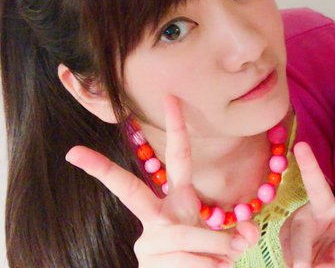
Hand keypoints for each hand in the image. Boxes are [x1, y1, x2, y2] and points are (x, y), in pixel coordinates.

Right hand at [66, 96, 259, 267]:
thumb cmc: (204, 259)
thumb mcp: (226, 244)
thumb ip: (237, 236)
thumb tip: (248, 235)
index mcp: (177, 201)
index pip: (178, 157)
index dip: (178, 126)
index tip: (170, 96)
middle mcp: (156, 217)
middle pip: (129, 190)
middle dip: (104, 171)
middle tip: (73, 151)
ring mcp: (148, 242)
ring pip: (191, 237)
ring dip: (217, 251)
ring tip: (222, 260)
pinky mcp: (149, 264)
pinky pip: (191, 262)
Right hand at [280, 142, 334, 267]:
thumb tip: (308, 261)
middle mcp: (327, 210)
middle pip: (317, 187)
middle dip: (309, 166)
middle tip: (300, 147)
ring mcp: (306, 217)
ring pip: (299, 227)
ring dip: (300, 252)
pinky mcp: (288, 229)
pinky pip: (287, 241)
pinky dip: (293, 257)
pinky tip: (299, 265)